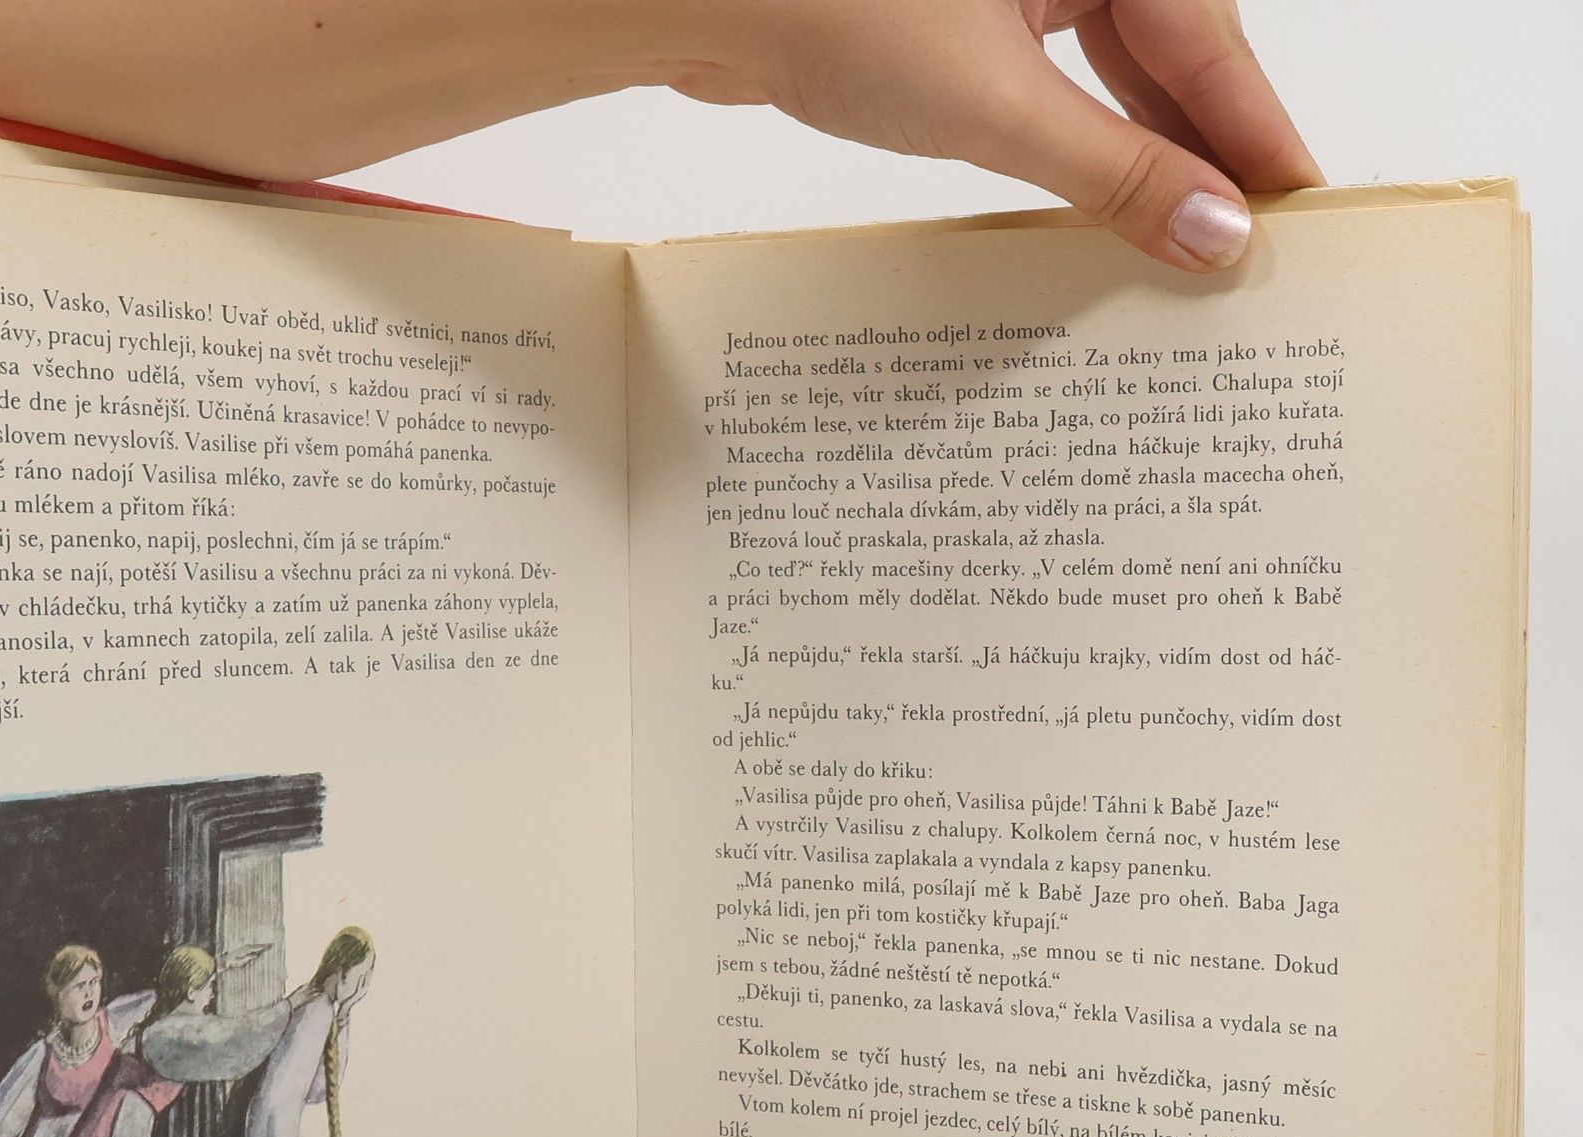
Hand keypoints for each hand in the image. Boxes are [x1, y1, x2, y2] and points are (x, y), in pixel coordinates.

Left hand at [679, 0, 1322, 269]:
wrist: (708, 1)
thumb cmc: (837, 10)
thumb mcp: (997, 108)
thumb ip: (1113, 173)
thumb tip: (1210, 231)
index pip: (1211, 38)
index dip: (1254, 131)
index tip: (1293, 210)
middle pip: (1171, 51)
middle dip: (1202, 150)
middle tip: (1240, 247)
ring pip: (1111, 70)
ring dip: (1140, 156)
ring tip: (1175, 246)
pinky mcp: (965, 21)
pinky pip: (1051, 84)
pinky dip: (1076, 145)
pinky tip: (1097, 208)